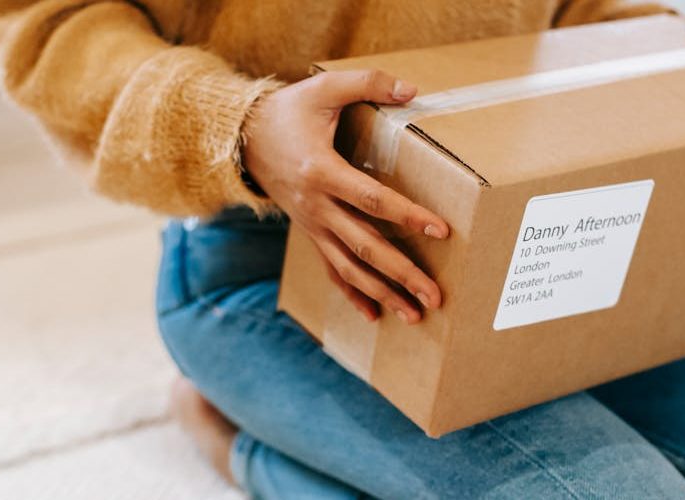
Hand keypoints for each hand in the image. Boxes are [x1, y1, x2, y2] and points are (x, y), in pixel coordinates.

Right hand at [243, 69, 449, 324]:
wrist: (242, 139)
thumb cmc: (287, 113)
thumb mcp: (323, 88)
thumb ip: (367, 84)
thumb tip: (411, 90)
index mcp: (323, 172)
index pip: (372, 200)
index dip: (408, 215)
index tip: (442, 231)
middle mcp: (317, 207)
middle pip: (365, 247)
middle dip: (402, 274)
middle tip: (435, 297)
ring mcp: (313, 226)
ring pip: (350, 268)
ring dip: (383, 294)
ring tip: (414, 316)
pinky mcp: (311, 233)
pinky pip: (331, 270)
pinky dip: (352, 294)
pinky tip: (374, 315)